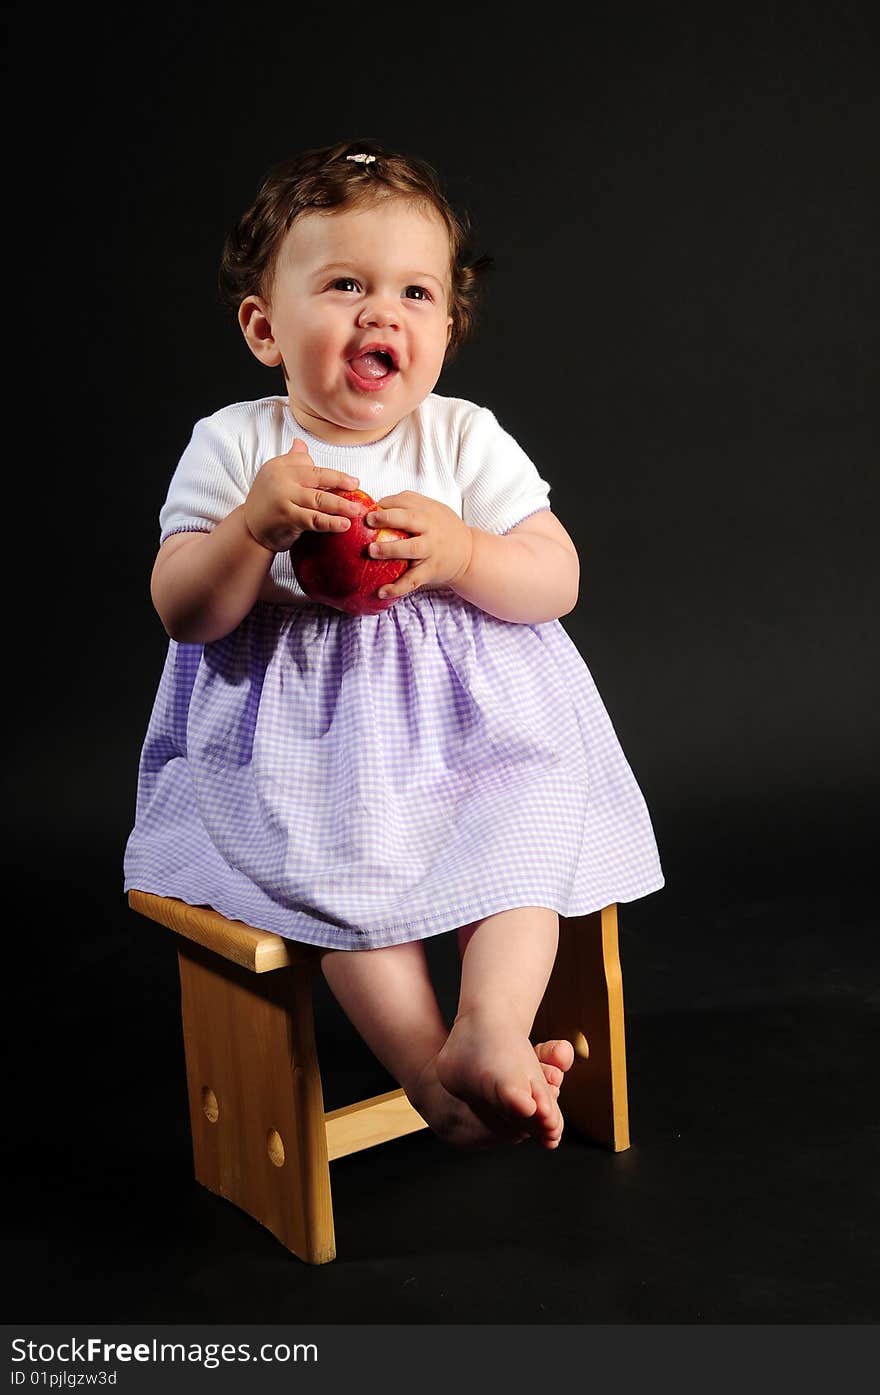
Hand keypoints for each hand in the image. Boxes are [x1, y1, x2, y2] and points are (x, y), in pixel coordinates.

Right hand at [242, 439, 363, 550]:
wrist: (249, 530)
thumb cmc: (267, 504)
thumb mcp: (275, 477)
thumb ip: (290, 462)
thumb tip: (300, 443)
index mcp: (279, 465)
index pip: (310, 465)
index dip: (332, 474)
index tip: (350, 481)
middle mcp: (280, 478)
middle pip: (318, 477)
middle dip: (341, 482)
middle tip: (357, 488)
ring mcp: (283, 497)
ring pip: (319, 499)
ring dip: (341, 505)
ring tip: (357, 510)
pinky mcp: (287, 517)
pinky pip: (314, 519)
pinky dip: (331, 522)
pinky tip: (344, 524)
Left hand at [364, 491, 473, 600]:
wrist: (469, 553)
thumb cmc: (444, 529)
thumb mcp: (433, 509)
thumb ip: (410, 503)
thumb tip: (377, 503)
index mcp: (428, 512)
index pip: (406, 501)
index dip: (386, 503)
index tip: (368, 507)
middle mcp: (430, 529)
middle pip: (409, 520)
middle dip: (388, 518)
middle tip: (369, 520)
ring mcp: (431, 551)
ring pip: (411, 549)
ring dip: (390, 549)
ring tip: (372, 550)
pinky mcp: (430, 571)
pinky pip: (413, 580)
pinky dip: (397, 588)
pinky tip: (381, 592)